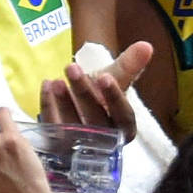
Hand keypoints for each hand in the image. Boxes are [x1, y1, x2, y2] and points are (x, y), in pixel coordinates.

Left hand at [38, 42, 152, 142]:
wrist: (82, 111)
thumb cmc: (103, 97)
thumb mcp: (116, 80)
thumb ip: (129, 65)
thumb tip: (146, 45)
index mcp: (125, 129)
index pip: (123, 115)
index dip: (114, 97)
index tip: (104, 76)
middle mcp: (105, 141)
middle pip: (96, 120)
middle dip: (83, 93)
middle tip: (72, 67)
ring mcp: (80, 146)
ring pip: (72, 126)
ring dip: (63, 102)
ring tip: (56, 80)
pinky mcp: (58, 147)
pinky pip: (51, 127)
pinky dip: (48, 106)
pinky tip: (46, 85)